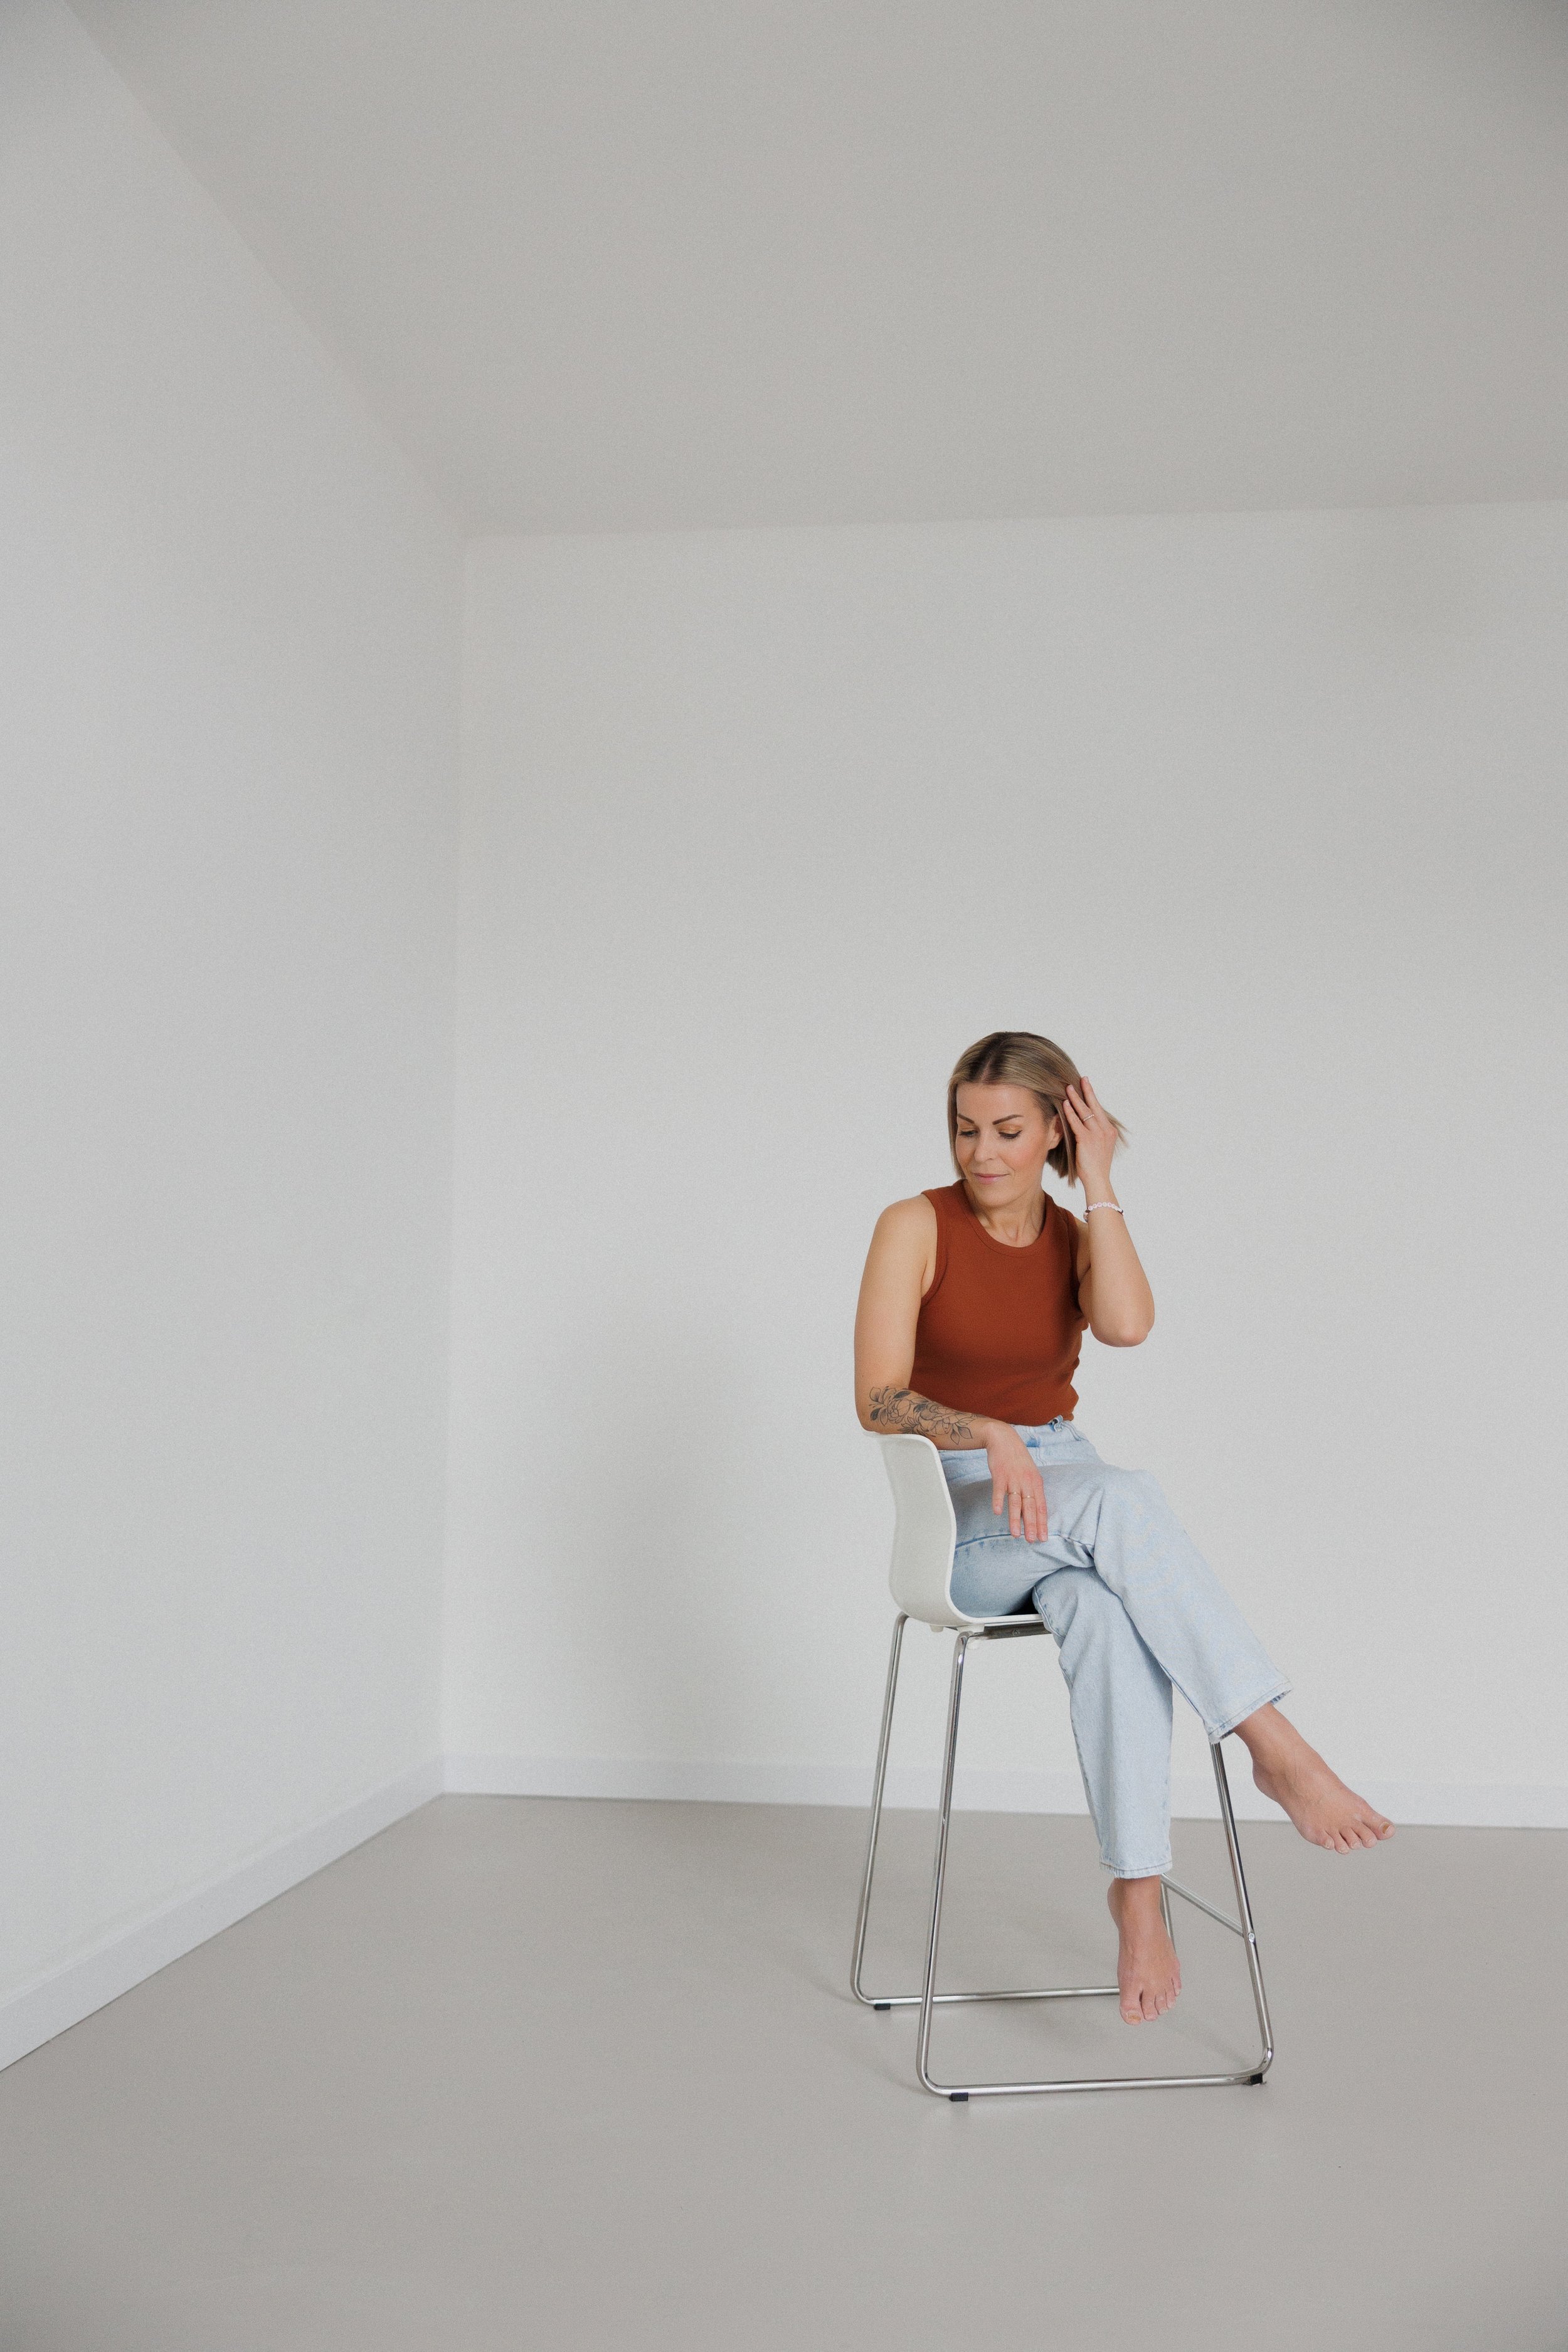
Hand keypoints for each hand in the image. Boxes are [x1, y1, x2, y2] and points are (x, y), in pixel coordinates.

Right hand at [984, 1424, 1047, 1541]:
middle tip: (1032, 1540)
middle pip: (1031, 1507)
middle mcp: (1027, 1482)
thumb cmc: (1018, 1459)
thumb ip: (1031, 1492)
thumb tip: (1031, 1512)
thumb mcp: (1030, 1474)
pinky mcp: (999, 1475)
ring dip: (1015, 1519)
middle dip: (1032, 1525)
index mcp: (1036, 1483)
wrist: (1004, 1439)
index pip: (1041, 1506)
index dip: (1042, 1523)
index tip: (1044, 1537)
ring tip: (1015, 1534)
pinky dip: (998, 1501)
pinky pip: (999, 1490)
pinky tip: (997, 1512)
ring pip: (1015, 1502)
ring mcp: (1013, 1478)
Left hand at [1061, 1075, 1117, 1196]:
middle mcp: (1105, 1130)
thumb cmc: (1096, 1167)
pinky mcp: (1087, 1140)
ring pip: (1085, 1112)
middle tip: (1082, 1078)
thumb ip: (1093, 1135)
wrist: (1098, 1180)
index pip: (1099, 1110)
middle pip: (1095, 1106)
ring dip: (1076, 1098)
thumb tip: (1081, 1125)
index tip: (1087, 1086)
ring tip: (1068, 1087)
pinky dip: (1070, 1112)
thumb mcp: (1098, 1147)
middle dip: (1087, 1091)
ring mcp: (1097, 1134)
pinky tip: (1064, 1104)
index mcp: (1109, 1131)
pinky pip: (1077, 1123)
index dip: (1092, 1098)